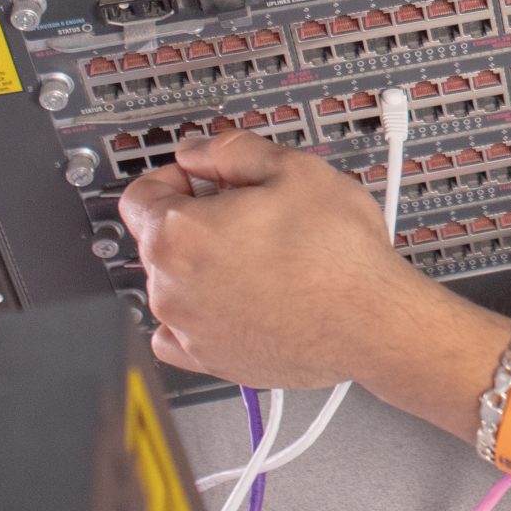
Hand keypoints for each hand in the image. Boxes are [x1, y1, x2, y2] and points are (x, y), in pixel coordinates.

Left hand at [118, 130, 438, 387]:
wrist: (370, 322)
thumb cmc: (339, 255)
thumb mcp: (296, 170)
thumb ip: (234, 151)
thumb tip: (201, 151)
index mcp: (180, 234)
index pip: (140, 195)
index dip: (175, 177)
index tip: (202, 179)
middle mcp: (170, 286)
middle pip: (160, 239)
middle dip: (197, 220)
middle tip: (251, 215)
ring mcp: (187, 328)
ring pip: (175, 283)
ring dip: (204, 266)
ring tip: (263, 258)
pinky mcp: (209, 359)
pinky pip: (181, 333)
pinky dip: (201, 314)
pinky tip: (240, 299)